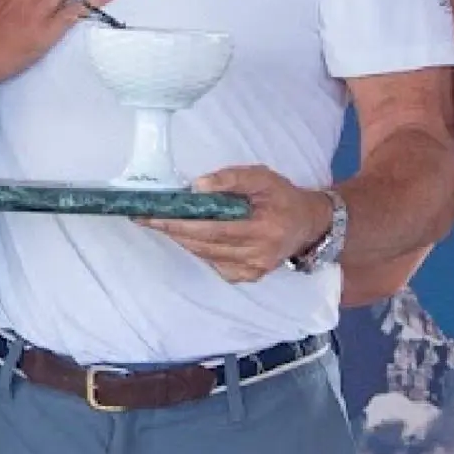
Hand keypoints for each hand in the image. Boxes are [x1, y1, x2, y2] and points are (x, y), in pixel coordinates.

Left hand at [136, 166, 332, 282]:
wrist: (309, 224)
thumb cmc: (282, 196)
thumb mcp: (261, 177)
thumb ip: (230, 179)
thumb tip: (196, 187)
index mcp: (263, 228)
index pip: (213, 228)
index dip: (181, 223)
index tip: (154, 215)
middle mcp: (258, 255)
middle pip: (204, 244)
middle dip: (172, 230)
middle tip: (145, 217)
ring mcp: (253, 270)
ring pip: (206, 255)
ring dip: (181, 239)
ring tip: (160, 222)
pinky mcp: (248, 276)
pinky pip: (214, 263)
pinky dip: (199, 248)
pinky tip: (190, 235)